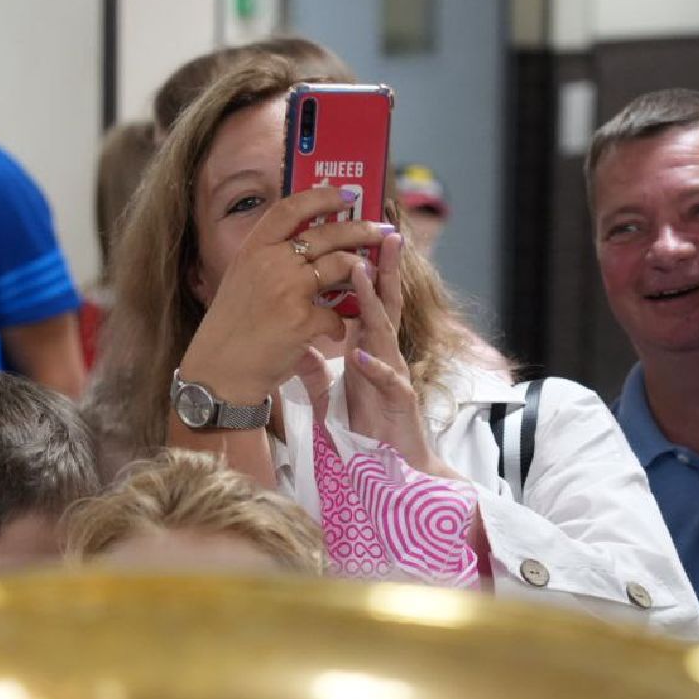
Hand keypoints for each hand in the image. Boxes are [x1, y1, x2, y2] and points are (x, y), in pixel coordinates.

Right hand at [180, 187, 387, 403]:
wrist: (219, 370)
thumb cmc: (232, 327)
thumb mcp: (242, 280)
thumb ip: (270, 259)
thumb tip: (307, 245)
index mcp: (253, 249)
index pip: (290, 208)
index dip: (321, 196)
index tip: (346, 194)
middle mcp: (271, 262)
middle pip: (326, 234)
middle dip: (360, 229)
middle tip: (380, 228)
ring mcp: (288, 289)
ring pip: (341, 265)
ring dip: (362, 270)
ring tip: (372, 275)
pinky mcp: (302, 320)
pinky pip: (337, 314)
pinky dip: (338, 324)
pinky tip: (334, 332)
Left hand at [341, 233, 456, 479]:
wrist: (392, 465)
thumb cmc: (367, 426)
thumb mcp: (334, 392)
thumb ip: (317, 367)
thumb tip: (299, 346)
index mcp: (370, 348)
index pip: (367, 302)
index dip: (364, 271)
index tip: (355, 239)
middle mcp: (386, 355)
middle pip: (385, 304)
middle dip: (384, 268)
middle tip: (383, 233)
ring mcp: (395, 375)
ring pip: (386, 332)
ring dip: (372, 302)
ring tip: (361, 272)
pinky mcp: (399, 403)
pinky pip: (387, 381)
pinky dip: (374, 366)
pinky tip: (359, 353)